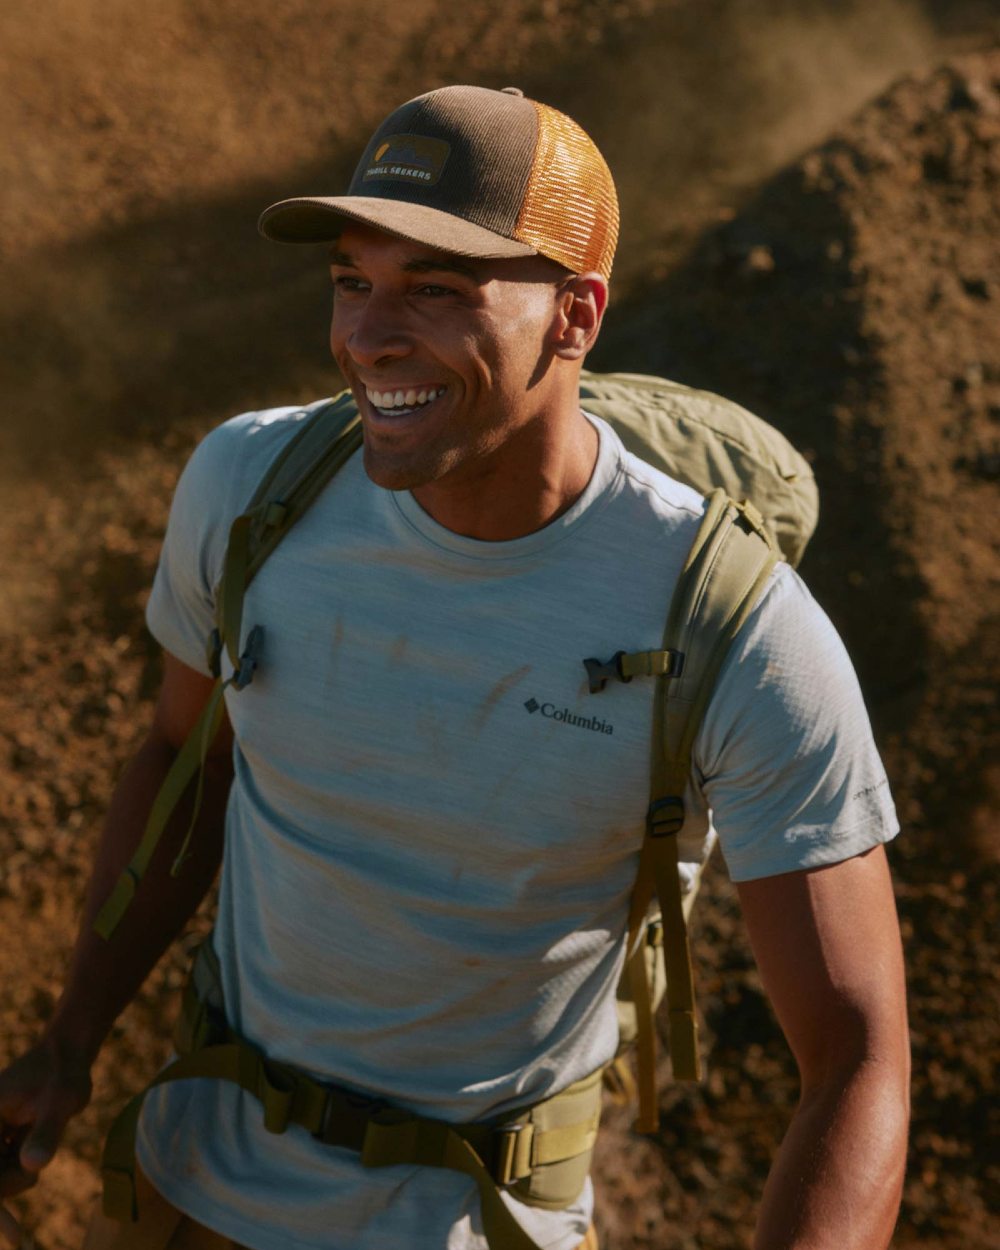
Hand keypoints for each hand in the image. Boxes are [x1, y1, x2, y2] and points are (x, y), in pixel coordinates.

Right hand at [0, 1037, 92, 1247]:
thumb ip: (46, 1134)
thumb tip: (33, 1167)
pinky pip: (1, 1167)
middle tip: (27, 1201)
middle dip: (7, 1188)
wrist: (70, 1053)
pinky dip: (15, 1176)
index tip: (12, 1232)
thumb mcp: (60, 1102)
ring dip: (13, 1181)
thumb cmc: (65, 1073)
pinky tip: (29, 1174)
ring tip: (38, 1160)